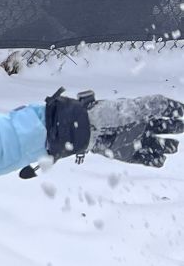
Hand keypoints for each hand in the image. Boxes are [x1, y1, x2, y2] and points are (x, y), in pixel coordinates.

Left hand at [45, 88, 181, 166]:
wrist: (90, 129)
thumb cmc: (113, 115)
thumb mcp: (138, 107)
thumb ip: (160, 105)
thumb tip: (181, 108)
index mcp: (143, 113)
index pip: (166, 114)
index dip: (176, 115)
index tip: (182, 117)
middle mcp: (141, 127)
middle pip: (165, 130)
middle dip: (175, 129)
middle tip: (179, 129)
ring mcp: (135, 141)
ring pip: (159, 147)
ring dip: (167, 147)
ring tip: (171, 147)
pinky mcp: (128, 155)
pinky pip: (146, 160)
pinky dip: (155, 161)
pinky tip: (160, 159)